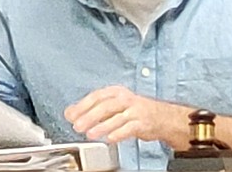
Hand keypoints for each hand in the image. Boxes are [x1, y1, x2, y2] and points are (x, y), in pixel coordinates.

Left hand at [64, 85, 187, 144]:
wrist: (162, 117)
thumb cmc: (134, 111)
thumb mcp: (113, 106)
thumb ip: (91, 109)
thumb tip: (69, 112)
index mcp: (117, 92)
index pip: (97, 96)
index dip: (82, 106)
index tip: (71, 116)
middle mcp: (126, 99)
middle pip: (106, 105)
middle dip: (90, 116)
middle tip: (78, 126)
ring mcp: (136, 111)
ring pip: (118, 117)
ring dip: (102, 126)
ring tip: (90, 134)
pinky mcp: (143, 123)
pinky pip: (130, 128)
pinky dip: (119, 133)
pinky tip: (110, 139)